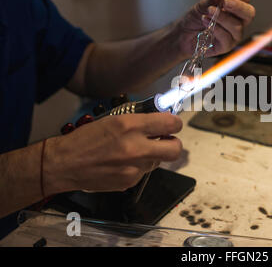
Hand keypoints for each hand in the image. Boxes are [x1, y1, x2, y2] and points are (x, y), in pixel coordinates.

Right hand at [45, 113, 182, 192]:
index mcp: (131, 126)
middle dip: (174, 143)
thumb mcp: (113, 119)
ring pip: (158, 161)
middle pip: (175, 149)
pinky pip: (144, 173)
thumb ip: (140, 121)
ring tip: (133, 152)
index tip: (172, 124)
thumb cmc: (85, 139)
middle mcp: (136, 148)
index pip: (170, 123)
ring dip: (152, 156)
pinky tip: (122, 163)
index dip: (175, 123)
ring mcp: (134, 168)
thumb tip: (160, 122)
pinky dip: (138, 167)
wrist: (65, 164)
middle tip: (166, 140)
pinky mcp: (130, 182)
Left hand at [177, 0, 255, 58]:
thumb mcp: (202, 5)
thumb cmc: (195, 20)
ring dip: (223, 18)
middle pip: (249, 14)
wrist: (183, 35)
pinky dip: (216, 28)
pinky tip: (205, 21)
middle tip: (225, 2)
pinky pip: (226, 38)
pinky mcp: (226, 47)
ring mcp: (233, 35)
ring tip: (209, 12)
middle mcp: (238, 22)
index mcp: (235, 9)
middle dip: (238, 7)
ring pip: (237, 27)